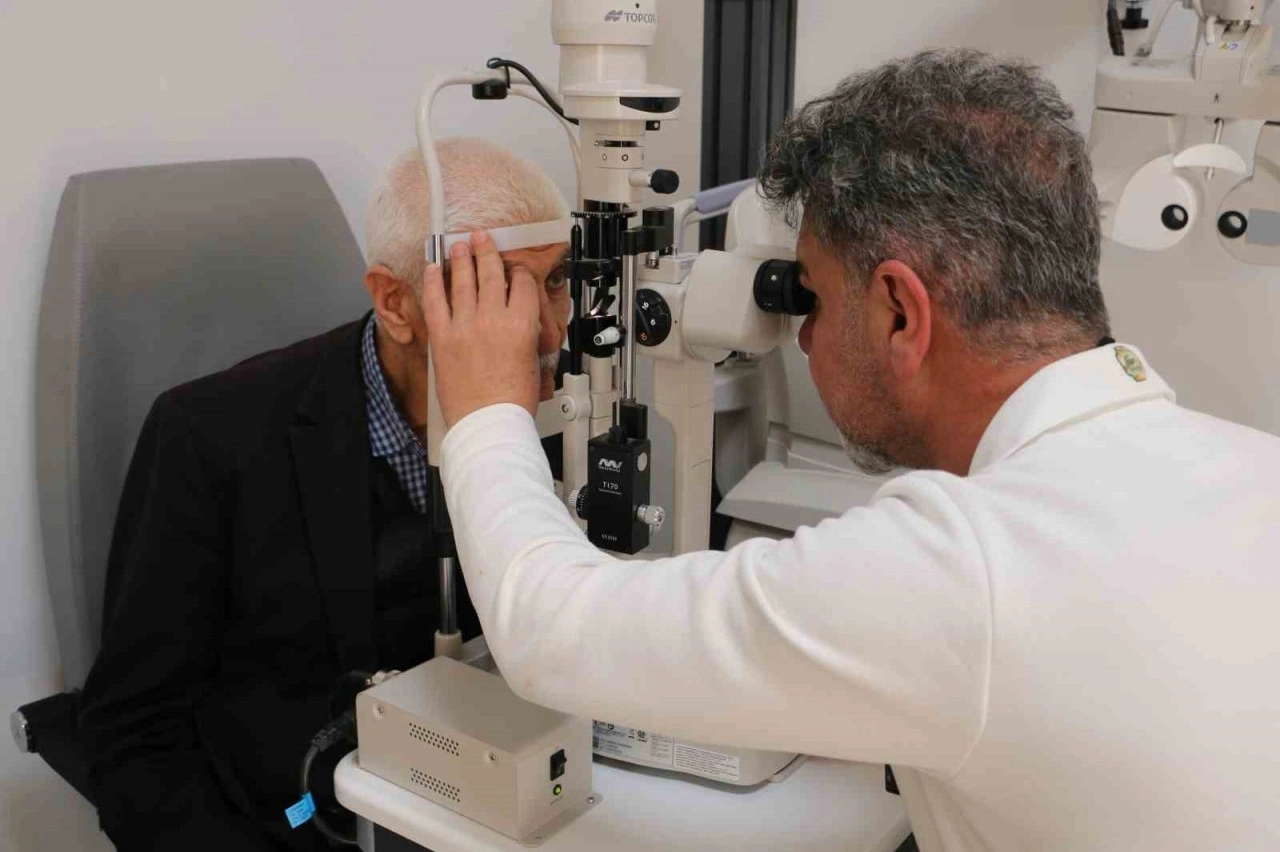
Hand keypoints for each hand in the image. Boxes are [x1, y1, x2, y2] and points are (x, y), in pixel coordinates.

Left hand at [422, 231, 541, 427]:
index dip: (518, 273)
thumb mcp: (533, 362)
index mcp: (521, 324)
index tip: (514, 271)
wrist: (489, 423)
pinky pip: (435, 301)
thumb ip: (525, 336)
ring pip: (463, 281)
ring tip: (459, 244)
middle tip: (481, 237)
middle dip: (486, 251)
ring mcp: (465, 325)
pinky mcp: (443, 337)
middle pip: (491, 273)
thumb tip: (519, 326)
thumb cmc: (513, 403)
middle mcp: (493, 318)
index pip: (521, 284)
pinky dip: (434, 282)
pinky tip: (434, 268)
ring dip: (461, 258)